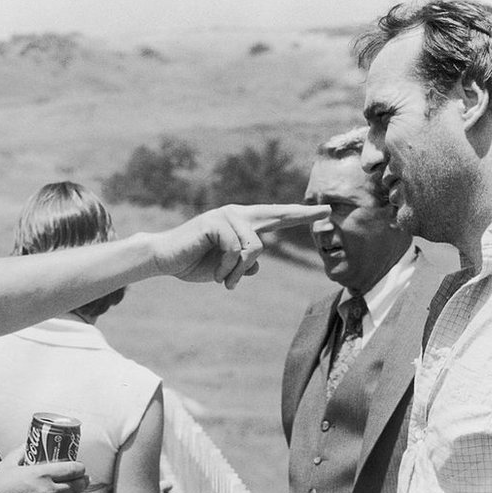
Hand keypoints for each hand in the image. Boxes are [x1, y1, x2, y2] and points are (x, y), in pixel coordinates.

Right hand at [0, 448, 88, 492]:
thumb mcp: (8, 462)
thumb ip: (22, 451)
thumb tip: (30, 443)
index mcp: (40, 474)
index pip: (72, 470)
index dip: (80, 468)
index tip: (80, 467)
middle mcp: (47, 492)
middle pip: (77, 486)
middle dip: (83, 481)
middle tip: (84, 479)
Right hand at [152, 203, 329, 288]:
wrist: (164, 259)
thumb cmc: (193, 262)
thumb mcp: (225, 268)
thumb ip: (242, 264)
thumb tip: (255, 264)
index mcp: (241, 223)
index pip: (275, 217)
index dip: (299, 214)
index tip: (324, 211)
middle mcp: (237, 214)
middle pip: (276, 215)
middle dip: (302, 214)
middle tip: (327, 211)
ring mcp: (226, 216)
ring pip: (255, 247)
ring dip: (239, 271)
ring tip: (225, 281)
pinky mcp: (216, 222)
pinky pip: (237, 250)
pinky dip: (228, 269)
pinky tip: (217, 274)